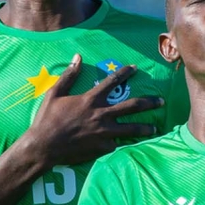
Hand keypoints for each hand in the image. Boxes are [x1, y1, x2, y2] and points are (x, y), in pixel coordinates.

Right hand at [21, 54, 163, 167]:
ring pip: (131, 129)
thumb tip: (77, 57)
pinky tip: (130, 145)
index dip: (125, 73)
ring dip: (145, 128)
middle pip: (132, 106)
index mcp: (91, 99)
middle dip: (149, 103)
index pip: (112, 81)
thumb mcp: (54, 93)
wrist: (44, 146)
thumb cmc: (47, 119)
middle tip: (161, 101)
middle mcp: (102, 114)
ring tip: (155, 128)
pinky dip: (122, 144)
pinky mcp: (102, 147)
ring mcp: (104, 132)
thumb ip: (69, 76)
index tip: (135, 68)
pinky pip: (117, 144)